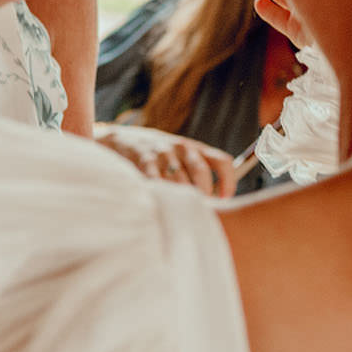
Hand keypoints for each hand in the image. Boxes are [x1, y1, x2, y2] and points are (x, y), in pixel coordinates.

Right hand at [94, 124, 236, 196]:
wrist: (123, 140)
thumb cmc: (159, 156)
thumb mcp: (181, 157)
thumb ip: (198, 173)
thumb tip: (218, 201)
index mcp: (195, 148)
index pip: (222, 161)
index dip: (228, 181)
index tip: (225, 198)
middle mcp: (181, 148)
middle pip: (201, 172)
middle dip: (203, 194)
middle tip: (200, 210)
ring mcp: (162, 153)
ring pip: (179, 181)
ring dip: (181, 198)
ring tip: (179, 211)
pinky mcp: (144, 160)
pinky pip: (157, 182)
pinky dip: (162, 194)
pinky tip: (161, 202)